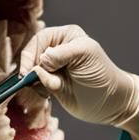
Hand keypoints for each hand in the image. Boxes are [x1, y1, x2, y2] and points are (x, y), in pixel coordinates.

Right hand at [18, 24, 138, 128]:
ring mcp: (52, 68)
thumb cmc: (102, 74)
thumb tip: (41, 60)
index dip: (32, 53)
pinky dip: (39, 89)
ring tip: (55, 87)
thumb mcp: (85, 55)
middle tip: (45, 81)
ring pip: (31, 71)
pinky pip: (35, 84)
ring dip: (38, 81)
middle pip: (32, 54)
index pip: (40, 39)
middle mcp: (56, 49)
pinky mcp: (50, 83)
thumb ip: (61, 54)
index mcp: (66, 36)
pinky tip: (52, 93)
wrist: (110, 103)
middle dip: (34, 68)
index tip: (28, 70)